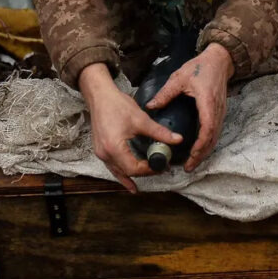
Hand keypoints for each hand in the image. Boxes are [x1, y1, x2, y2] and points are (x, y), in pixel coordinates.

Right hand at [79, 63, 181, 192]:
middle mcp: (105, 154)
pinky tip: (127, 180)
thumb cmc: (117, 105)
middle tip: (159, 169)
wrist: (99, 96)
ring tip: (143, 182)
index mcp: (114, 148)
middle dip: (143, 172)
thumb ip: (159, 132)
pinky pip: (112, 166)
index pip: (134, 168)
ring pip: (118, 171)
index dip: (149, 169)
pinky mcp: (100, 149)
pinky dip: (121, 173)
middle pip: (126, 172)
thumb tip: (178, 140)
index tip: (162, 165)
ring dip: (131, 176)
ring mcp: (100, 153)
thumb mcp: (141, 119)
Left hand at [145, 43, 232, 171]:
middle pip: (212, 139)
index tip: (190, 157)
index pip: (207, 130)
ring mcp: (220, 112)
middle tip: (188, 167)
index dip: (199, 146)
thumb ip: (165, 93)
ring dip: (205, 151)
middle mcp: (217, 111)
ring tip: (192, 163)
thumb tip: (150, 106)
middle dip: (201, 155)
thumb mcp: (180, 78)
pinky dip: (207, 143)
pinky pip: (215, 132)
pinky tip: (198, 149)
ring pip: (215, 137)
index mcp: (207, 103)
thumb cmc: (200, 67)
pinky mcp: (220, 112)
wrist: (219, 60)